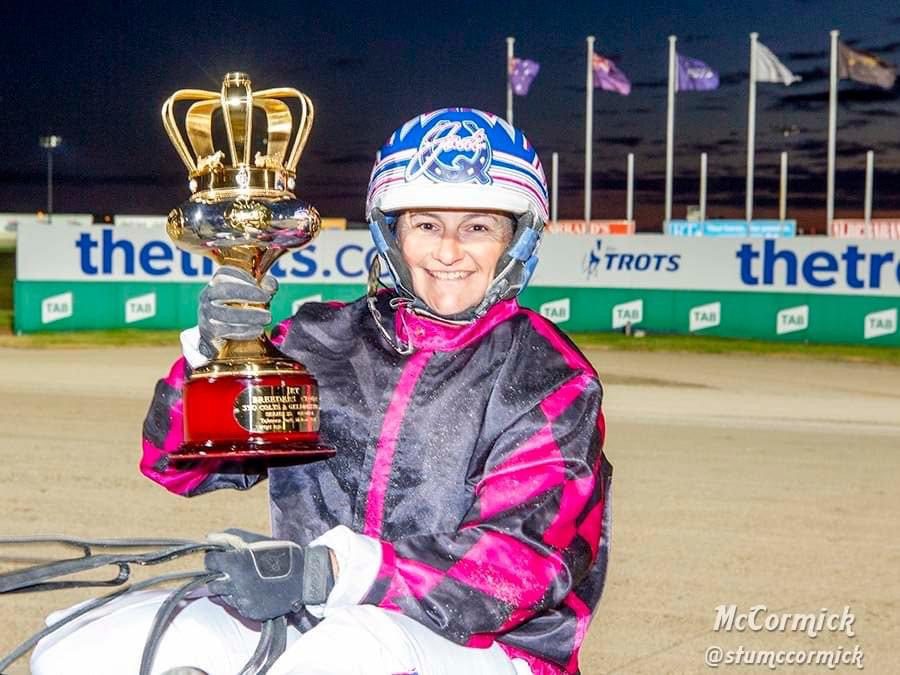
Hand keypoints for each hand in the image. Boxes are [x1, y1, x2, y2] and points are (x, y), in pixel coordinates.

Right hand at [198, 267, 277, 356]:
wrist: (223, 339)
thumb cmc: (241, 310)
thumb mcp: (255, 296)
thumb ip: (265, 287)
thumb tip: (271, 285)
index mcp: (217, 283)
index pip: (224, 273)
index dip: (243, 276)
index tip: (260, 283)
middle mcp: (207, 296)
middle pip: (225, 290)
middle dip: (248, 293)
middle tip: (267, 297)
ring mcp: (205, 314)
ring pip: (226, 313)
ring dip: (249, 315)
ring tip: (267, 317)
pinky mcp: (208, 332)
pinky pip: (225, 330)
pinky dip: (244, 330)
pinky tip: (258, 330)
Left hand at [205, 529, 333, 620]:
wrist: (304, 578)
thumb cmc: (282, 555)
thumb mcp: (257, 541)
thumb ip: (231, 538)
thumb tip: (210, 537)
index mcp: (236, 562)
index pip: (209, 562)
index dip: (214, 559)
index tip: (219, 558)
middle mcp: (236, 584)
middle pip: (212, 583)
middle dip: (218, 577)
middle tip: (232, 571)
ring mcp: (243, 600)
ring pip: (224, 596)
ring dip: (231, 589)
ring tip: (248, 581)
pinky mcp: (250, 612)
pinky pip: (238, 606)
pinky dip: (243, 599)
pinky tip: (256, 590)